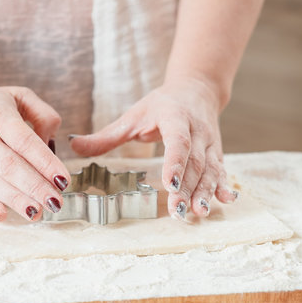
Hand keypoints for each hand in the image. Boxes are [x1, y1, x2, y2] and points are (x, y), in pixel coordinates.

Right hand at [0, 83, 70, 221]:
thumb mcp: (18, 96)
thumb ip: (43, 115)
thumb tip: (53, 144)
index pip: (24, 141)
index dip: (45, 162)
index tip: (63, 179)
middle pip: (9, 165)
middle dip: (34, 187)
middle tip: (55, 202)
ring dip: (16, 200)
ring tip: (38, 212)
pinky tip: (3, 216)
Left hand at [69, 77, 237, 218]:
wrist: (197, 90)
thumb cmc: (161, 104)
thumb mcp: (133, 115)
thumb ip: (107, 135)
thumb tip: (73, 145)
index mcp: (175, 117)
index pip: (177, 141)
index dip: (175, 162)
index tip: (170, 183)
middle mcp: (197, 130)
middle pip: (194, 162)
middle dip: (187, 188)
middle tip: (178, 211)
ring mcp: (210, 142)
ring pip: (210, 169)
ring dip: (205, 192)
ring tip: (198, 212)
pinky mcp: (217, 152)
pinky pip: (222, 170)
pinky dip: (224, 186)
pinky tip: (227, 200)